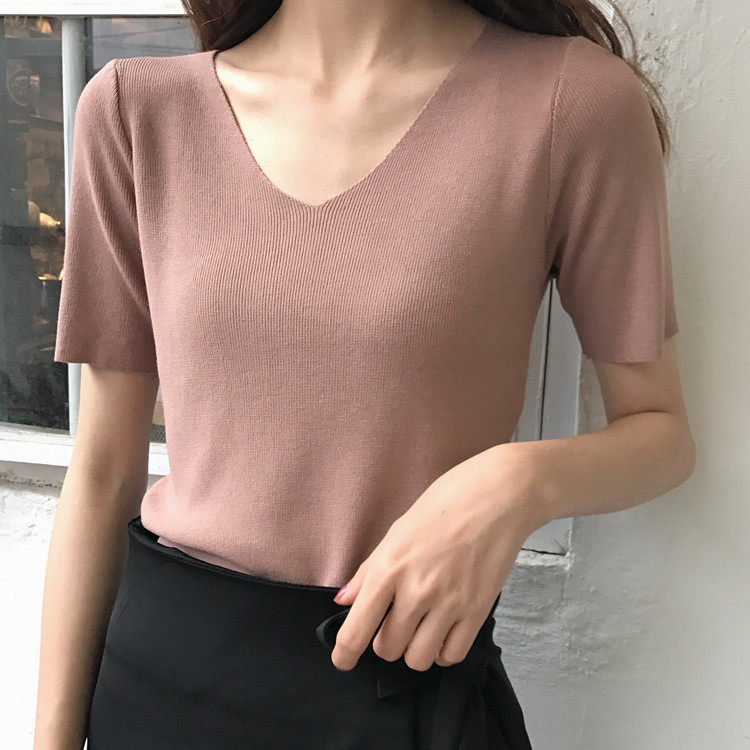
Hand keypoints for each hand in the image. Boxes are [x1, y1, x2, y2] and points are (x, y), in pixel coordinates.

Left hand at [329, 443, 548, 670]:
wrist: (499, 495)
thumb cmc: (445, 502)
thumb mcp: (398, 530)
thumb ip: (369, 569)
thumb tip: (344, 600)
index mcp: (390, 567)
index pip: (357, 630)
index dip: (344, 654)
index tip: (343, 661)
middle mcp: (416, 591)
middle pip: (388, 649)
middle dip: (385, 642)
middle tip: (393, 624)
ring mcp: (449, 603)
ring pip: (419, 658)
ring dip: (414, 649)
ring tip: (419, 629)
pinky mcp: (478, 610)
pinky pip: (453, 655)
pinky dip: (443, 651)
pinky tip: (443, 632)